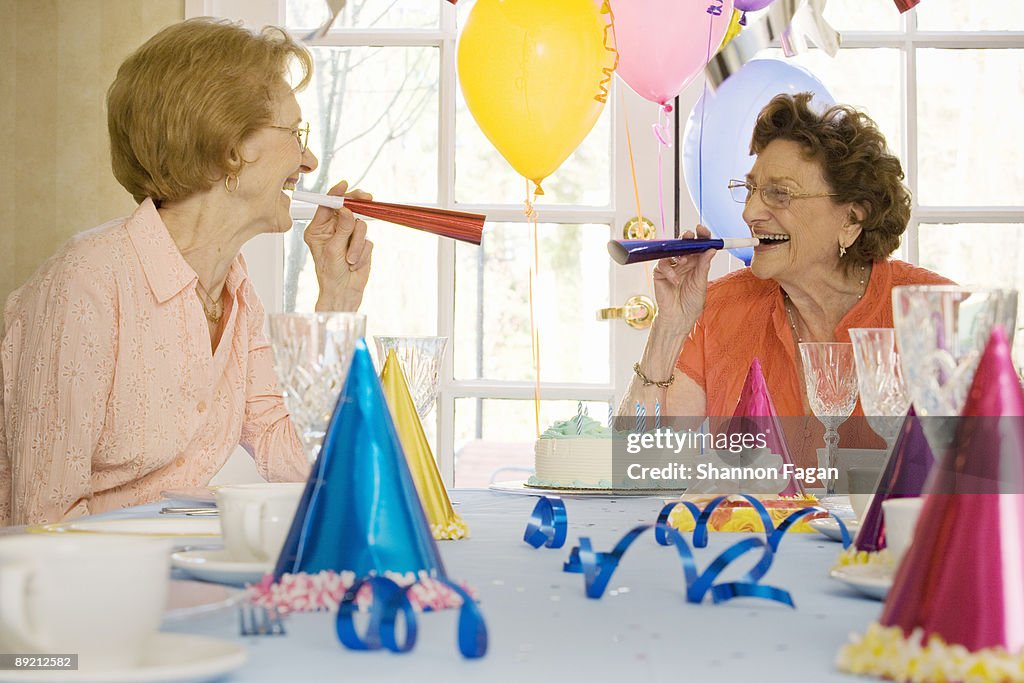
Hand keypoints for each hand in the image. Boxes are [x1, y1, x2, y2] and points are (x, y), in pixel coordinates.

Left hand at [304, 180, 373, 311]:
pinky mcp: (361, 244)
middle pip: (347, 210)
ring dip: (357, 243)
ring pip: (360, 225)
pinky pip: (367, 239)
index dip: (336, 195)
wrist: (344, 292)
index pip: (328, 206)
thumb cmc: (330, 274)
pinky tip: (355, 263)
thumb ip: (342, 229)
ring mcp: (348, 236)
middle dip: (356, 208)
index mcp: (319, 229)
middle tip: (366, 198)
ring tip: (350, 259)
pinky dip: (362, 252)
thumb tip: (348, 210)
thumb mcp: (333, 249)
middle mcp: (333, 230)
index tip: (344, 186)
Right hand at [651, 225, 715, 330]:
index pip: (699, 245)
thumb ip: (704, 266)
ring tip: (682, 262)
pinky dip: (669, 270)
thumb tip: (711, 249)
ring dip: (677, 253)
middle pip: (684, 244)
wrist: (679, 317)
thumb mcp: (701, 283)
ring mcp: (672, 266)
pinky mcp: (660, 273)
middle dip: (687, 238)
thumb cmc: (691, 302)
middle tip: (689, 236)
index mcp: (697, 263)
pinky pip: (662, 263)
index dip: (701, 236)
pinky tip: (674, 280)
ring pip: (672, 251)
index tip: (702, 230)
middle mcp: (684, 262)